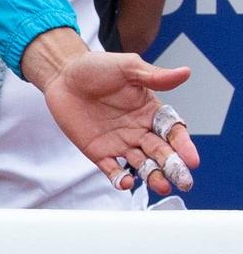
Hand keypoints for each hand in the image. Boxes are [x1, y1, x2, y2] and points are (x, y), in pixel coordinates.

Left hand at [39, 51, 197, 194]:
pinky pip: (113, 170)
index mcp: (151, 111)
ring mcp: (120, 143)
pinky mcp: (99, 152)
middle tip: (184, 181)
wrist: (62, 76)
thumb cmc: (95, 67)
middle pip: (162, 152)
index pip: (173, 131)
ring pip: (142, 165)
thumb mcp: (127, 67)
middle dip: (174, 167)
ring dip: (153, 176)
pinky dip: (121, 178)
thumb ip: (154, 76)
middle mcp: (140, 130)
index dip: (183, 145)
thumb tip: (185, 72)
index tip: (191, 159)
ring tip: (163, 186)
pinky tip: (127, 183)